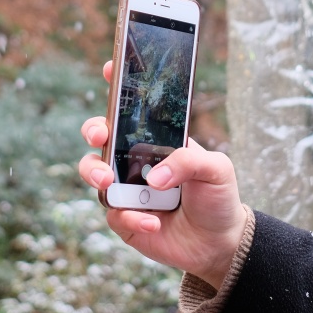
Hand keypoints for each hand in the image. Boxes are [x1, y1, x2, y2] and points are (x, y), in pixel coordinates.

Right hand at [77, 61, 247, 289]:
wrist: (220, 244)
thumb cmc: (218, 197)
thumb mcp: (217, 169)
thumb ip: (189, 161)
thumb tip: (155, 176)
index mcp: (157, 140)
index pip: (133, 108)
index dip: (118, 85)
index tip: (110, 69)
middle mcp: (135, 160)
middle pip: (100, 136)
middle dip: (93, 130)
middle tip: (101, 136)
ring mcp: (126, 188)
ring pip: (93, 172)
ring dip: (95, 173)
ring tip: (108, 181)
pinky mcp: (124, 218)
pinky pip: (114, 212)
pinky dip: (131, 216)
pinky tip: (154, 222)